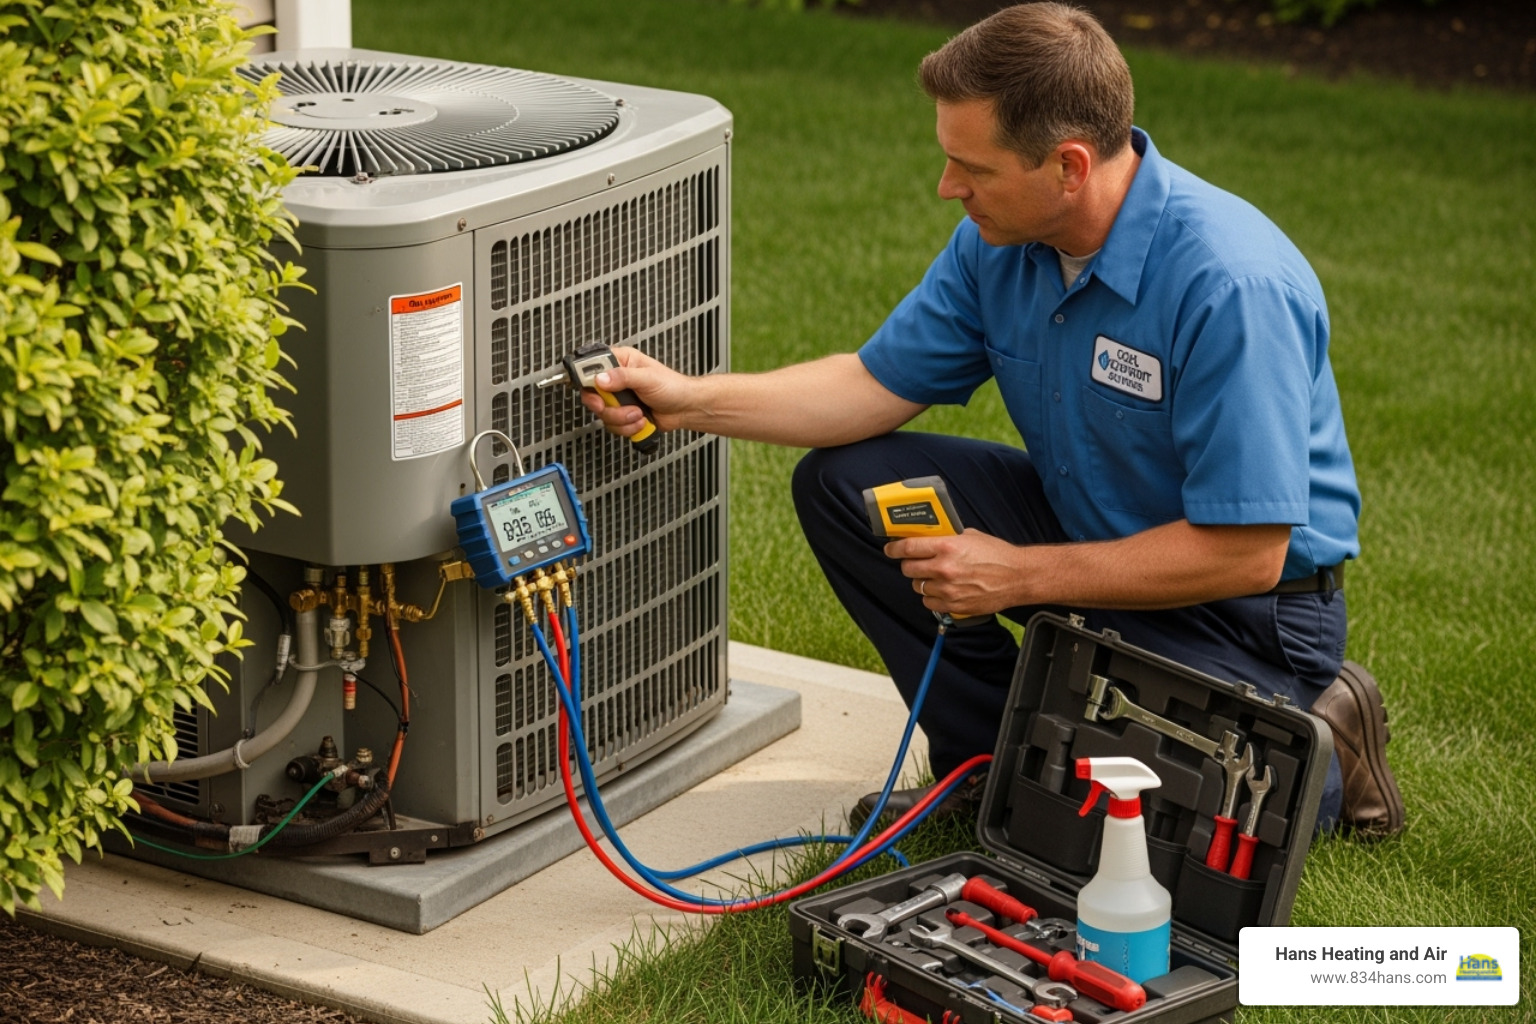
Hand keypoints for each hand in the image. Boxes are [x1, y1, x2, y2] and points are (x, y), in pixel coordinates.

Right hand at [578, 346, 695, 437]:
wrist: (685, 409)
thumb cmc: (673, 387)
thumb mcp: (648, 378)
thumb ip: (623, 377)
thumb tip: (601, 378)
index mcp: (620, 362)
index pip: (591, 367)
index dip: (589, 380)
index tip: (596, 390)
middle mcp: (616, 380)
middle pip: (592, 395)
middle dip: (608, 407)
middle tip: (619, 405)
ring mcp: (619, 399)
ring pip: (603, 414)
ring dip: (622, 418)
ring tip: (639, 413)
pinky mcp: (623, 415)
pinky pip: (613, 426)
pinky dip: (628, 427)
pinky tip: (641, 420)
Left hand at [885, 529, 1029, 617]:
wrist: (1018, 577)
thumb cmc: (997, 555)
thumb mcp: (970, 536)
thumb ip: (947, 538)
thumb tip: (929, 538)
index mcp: (946, 547)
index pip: (907, 548)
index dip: (894, 549)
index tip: (890, 549)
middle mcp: (944, 568)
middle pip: (908, 569)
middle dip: (909, 565)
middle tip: (916, 562)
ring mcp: (947, 589)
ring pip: (917, 586)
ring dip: (922, 581)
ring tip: (935, 576)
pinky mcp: (953, 605)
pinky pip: (929, 602)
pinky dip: (932, 597)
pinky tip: (943, 590)